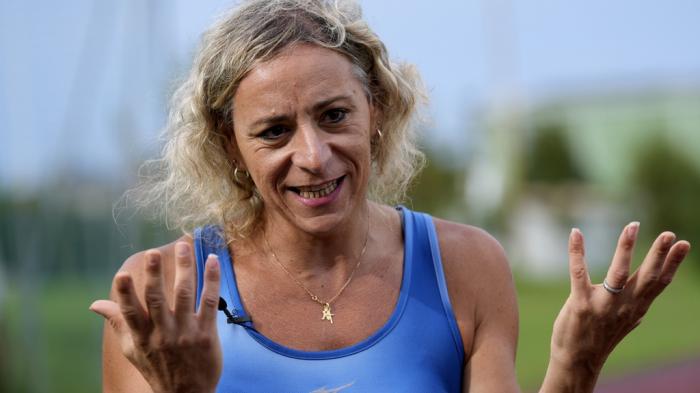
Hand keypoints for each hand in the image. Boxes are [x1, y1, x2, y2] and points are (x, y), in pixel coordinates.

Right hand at [90, 242, 222, 392]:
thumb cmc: (157, 368)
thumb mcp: (132, 349)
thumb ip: (117, 323)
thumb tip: (95, 304)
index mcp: (141, 337)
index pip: (130, 313)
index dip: (125, 294)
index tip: (121, 274)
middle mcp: (162, 334)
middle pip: (157, 300)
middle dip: (154, 275)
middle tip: (153, 253)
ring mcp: (186, 333)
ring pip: (184, 295)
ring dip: (184, 268)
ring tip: (183, 246)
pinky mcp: (206, 334)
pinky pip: (209, 302)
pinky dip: (211, 280)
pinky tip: (212, 261)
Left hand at [548, 223, 690, 387]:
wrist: (577, 360)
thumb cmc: (599, 336)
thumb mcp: (624, 322)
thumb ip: (635, 307)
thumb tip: (647, 298)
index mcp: (636, 307)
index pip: (659, 282)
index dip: (672, 263)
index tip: (683, 244)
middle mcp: (624, 305)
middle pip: (646, 277)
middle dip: (659, 254)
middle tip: (668, 234)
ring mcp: (602, 305)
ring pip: (619, 273)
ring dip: (626, 248)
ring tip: (633, 226)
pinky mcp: (580, 304)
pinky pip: (579, 273)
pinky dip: (577, 251)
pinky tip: (576, 232)